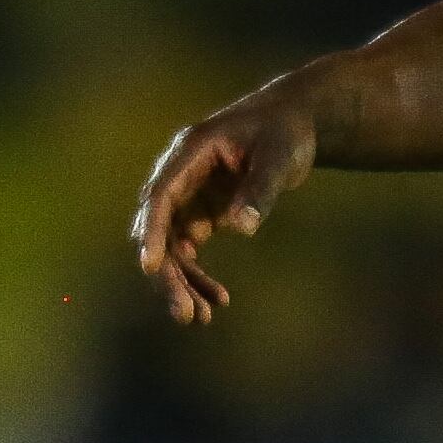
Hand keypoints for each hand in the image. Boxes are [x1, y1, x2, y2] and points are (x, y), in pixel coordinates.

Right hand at [131, 85, 321, 321]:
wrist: (293, 124)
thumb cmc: (285, 132)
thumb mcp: (280, 157)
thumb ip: (260, 190)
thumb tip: (243, 227)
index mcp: (190, 152)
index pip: (160, 195)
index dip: (152, 231)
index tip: (149, 266)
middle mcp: (180, 176)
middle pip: (159, 228)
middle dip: (168, 273)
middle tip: (185, 314)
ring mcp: (188, 197)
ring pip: (171, 247)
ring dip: (182, 282)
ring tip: (202, 318)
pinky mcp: (201, 213)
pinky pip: (189, 252)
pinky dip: (200, 276)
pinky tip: (218, 300)